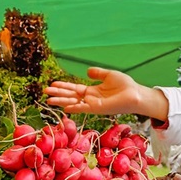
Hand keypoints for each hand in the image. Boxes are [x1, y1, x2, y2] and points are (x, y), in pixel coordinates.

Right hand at [45, 67, 168, 119]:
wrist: (135, 94)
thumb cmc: (125, 86)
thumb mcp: (108, 75)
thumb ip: (97, 74)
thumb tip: (87, 71)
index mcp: (92, 92)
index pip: (74, 89)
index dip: (63, 87)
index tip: (52, 84)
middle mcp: (90, 99)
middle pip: (70, 96)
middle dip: (58, 94)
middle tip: (45, 92)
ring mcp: (93, 105)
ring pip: (73, 102)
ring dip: (61, 101)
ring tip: (48, 100)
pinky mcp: (97, 108)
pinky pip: (83, 108)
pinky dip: (74, 107)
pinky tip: (65, 106)